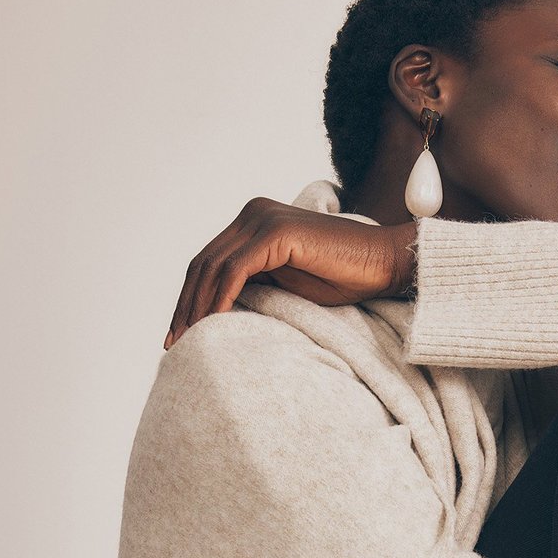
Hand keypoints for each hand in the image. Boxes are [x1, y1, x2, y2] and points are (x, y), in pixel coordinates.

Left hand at [164, 197, 417, 348]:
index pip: (209, 262)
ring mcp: (263, 219)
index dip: (190, 298)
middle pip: (204, 263)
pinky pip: (236, 270)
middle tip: (173, 344)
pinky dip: (221, 299)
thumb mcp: (286, 285)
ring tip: (189, 341)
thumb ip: (254, 286)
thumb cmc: (344, 279)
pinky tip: (213, 324)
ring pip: (214, 267)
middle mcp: (253, 214)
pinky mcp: (276, 232)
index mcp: (253, 222)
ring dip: (197, 307)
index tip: (179, 334)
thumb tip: (218, 310)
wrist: (384, 264)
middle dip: (185, 305)